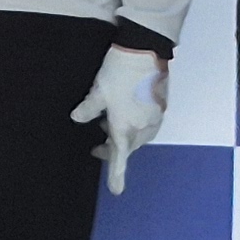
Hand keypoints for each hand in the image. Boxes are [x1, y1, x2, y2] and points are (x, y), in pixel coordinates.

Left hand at [72, 45, 169, 193]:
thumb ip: (88, 109)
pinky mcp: (161, 104)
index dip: (116, 175)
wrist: (145, 49)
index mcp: (125, 127)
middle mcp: (143, 126)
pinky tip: (126, 112)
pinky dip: (136, 124)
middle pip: (130, 147)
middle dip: (114, 149)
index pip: (119, 157)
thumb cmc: (119, 72)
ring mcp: (155, 116)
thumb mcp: (98, 91)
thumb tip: (77, 118)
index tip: (116, 190)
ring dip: (126, 136)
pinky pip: (148, 123)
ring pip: (140, 136)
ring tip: (109, 125)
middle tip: (98, 145)